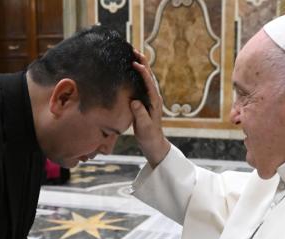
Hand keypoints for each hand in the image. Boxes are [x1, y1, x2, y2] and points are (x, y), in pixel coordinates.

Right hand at [131, 50, 170, 167]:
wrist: (153, 143)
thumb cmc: (149, 136)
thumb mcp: (144, 126)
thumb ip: (140, 114)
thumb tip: (135, 102)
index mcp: (154, 101)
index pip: (149, 83)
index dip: (143, 72)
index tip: (134, 63)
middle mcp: (154, 97)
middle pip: (149, 76)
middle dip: (143, 62)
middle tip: (134, 50)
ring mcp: (150, 99)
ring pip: (146, 79)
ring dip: (140, 66)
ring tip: (132, 55)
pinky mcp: (145, 101)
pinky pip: (141, 84)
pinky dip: (137, 75)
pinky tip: (130, 71)